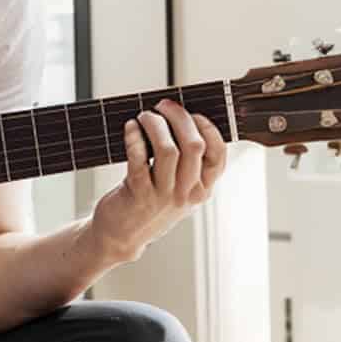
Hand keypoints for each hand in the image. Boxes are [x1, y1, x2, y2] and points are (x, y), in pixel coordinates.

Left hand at [90, 99, 226, 263]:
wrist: (122, 235)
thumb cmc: (151, 205)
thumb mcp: (180, 191)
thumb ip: (189, 166)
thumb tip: (185, 120)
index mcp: (201, 190)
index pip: (218, 154)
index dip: (208, 128)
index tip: (194, 114)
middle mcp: (185, 193)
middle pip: (194, 146)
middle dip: (179, 117)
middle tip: (164, 106)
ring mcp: (162, 195)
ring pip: (167, 149)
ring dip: (155, 124)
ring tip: (145, 116)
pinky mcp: (138, 193)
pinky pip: (138, 159)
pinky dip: (134, 137)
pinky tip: (131, 128)